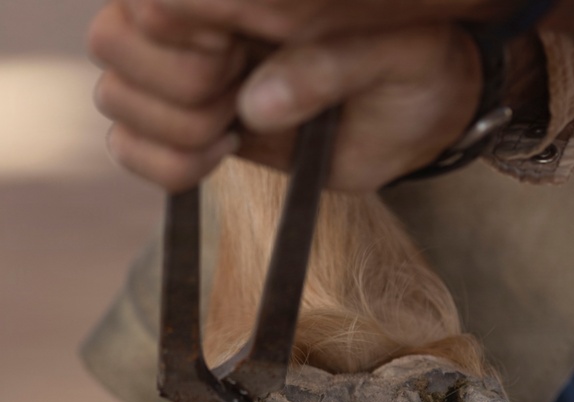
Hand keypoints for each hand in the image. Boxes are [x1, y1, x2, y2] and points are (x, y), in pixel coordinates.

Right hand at [89, 0, 483, 191]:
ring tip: (238, 127)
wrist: (419, 119)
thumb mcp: (397, 54)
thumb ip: (333, 64)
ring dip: (177, 125)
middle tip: (242, 87)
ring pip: (115, 96)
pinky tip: (222, 153)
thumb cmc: (412, 67)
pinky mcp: (193, 133)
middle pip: (113, 40)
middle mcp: (200, 22)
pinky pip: (130, 150)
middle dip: (180, 81)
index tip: (244, 49)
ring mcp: (189, 76)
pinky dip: (165, 165)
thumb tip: (255, 106)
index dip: (189, 32)